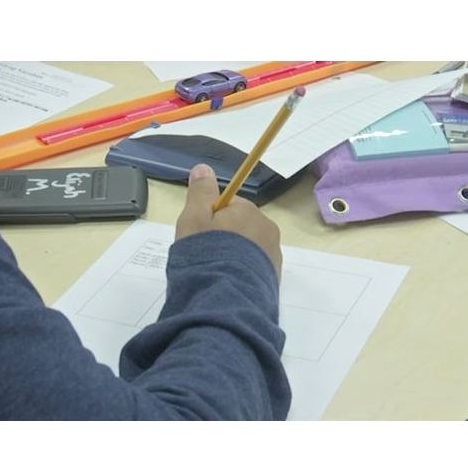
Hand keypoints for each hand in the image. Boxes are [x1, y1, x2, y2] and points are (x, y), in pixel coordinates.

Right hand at [176, 164, 282, 278]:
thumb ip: (200, 193)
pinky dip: (240, 275)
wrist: (225, 300)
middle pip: (240, 228)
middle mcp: (268, 231)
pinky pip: (253, 271)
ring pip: (248, 251)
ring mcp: (273, 258)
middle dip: (223, 239)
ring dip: (232, 259)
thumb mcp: (194, 218)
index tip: (198, 235)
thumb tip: (204, 167)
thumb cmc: (206, 254)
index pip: (229, 206)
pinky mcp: (273, 282)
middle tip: (203, 257)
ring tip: (214, 274)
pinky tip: (226, 285)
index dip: (210, 219)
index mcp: (250, 212)